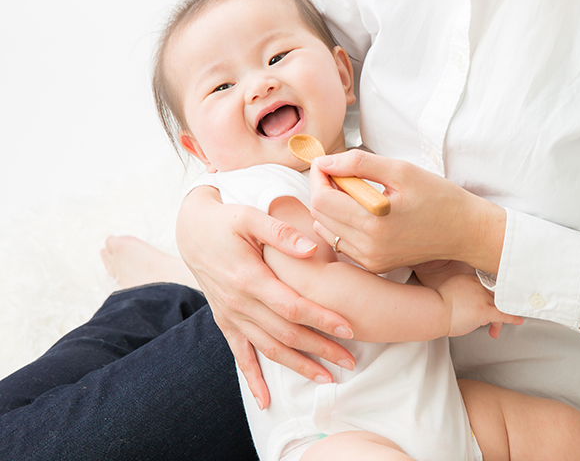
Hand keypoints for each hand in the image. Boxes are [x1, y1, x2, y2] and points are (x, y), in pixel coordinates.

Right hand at [176, 186, 355, 407]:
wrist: (191, 231)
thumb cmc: (226, 220)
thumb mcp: (252, 217)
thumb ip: (282, 234)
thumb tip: (313, 249)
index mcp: (250, 278)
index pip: (294, 307)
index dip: (322, 319)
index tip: (350, 328)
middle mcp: (239, 303)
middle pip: (286, 334)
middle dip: (320, 349)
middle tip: (350, 361)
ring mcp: (231, 315)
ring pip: (268, 349)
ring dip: (297, 366)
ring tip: (326, 379)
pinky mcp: (225, 321)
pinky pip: (239, 355)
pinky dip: (252, 379)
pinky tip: (265, 400)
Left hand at [309, 150, 505, 274]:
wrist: (464, 231)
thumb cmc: (438, 197)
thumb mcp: (401, 170)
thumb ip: (359, 163)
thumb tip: (325, 162)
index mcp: (374, 223)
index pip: (322, 199)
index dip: (319, 176)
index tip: (326, 162)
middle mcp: (368, 247)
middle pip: (319, 215)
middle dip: (323, 189)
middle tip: (342, 173)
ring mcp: (370, 260)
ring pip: (326, 229)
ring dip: (330, 207)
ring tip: (353, 192)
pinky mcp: (373, 265)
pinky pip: (341, 242)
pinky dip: (341, 224)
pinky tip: (360, 211)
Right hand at [436, 273, 522, 337]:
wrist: (433, 312)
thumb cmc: (436, 307)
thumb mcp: (449, 289)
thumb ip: (462, 290)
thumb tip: (468, 300)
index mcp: (468, 279)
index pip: (486, 285)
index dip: (490, 296)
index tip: (492, 300)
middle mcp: (477, 285)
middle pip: (494, 295)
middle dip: (494, 308)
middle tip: (492, 318)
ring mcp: (481, 297)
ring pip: (498, 305)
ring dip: (499, 318)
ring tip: (496, 328)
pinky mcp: (483, 311)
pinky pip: (503, 315)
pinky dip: (512, 318)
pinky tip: (518, 320)